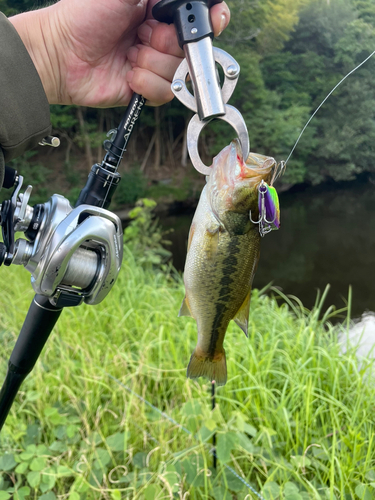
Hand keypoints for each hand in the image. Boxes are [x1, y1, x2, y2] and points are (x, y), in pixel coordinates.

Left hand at [10, 0, 229, 106]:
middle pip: (192, 49)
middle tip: (142, 34)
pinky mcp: (147, 91)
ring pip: (179, 73)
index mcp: (159, 14)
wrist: (60, 54)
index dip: (210, 21)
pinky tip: (128, 75)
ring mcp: (154, 67)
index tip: (213, 18)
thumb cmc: (84, 16)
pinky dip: (147, 83)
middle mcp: (160, 41)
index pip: (197, 20)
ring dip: (152, 63)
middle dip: (168, 42)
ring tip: (130, 55)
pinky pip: (166, 93)